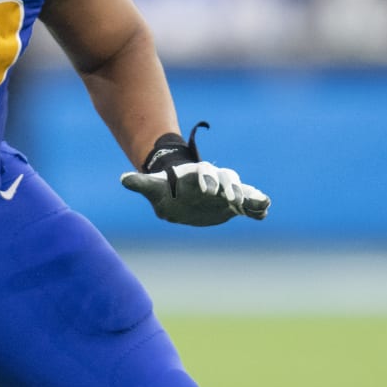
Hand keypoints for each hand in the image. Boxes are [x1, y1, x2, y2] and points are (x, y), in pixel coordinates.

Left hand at [120, 124, 268, 226]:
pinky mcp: (232, 205)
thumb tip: (123, 179)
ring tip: (262, 205)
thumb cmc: (166, 188)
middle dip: (232, 189)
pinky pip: (248, 205)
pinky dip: (256, 208)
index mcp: (196, 174)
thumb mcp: (154, 187)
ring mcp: (225, 192)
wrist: (180, 192)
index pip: (204, 173)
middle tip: (234, 200)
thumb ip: (141, 184)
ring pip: (242, 191)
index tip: (208, 191)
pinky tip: (263, 213)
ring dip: (250, 197)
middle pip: (227, 179)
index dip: (207, 180)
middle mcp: (214, 180)